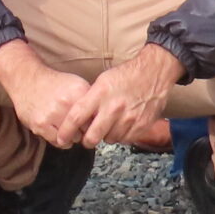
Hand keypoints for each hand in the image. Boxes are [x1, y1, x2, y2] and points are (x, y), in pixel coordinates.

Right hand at [0, 39, 92, 150]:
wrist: (26, 79)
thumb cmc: (54, 83)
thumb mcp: (76, 84)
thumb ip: (90, 99)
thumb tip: (104, 117)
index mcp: (78, 91)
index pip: (96, 117)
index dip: (95, 122)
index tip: (93, 123)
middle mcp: (66, 103)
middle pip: (86, 129)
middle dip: (84, 130)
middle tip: (80, 127)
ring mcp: (52, 115)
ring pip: (73, 138)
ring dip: (72, 136)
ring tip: (68, 128)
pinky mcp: (40, 125)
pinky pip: (58, 142)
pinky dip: (61, 140)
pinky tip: (59, 132)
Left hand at [65, 44, 180, 148]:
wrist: (154, 72)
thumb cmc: (126, 75)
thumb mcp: (102, 81)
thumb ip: (90, 100)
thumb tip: (78, 119)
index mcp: (100, 94)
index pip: (76, 117)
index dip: (66, 131)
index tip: (60, 139)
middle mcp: (113, 108)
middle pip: (92, 137)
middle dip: (86, 141)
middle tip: (86, 138)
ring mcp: (128, 118)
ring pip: (109, 140)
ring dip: (106, 135)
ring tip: (110, 123)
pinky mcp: (141, 125)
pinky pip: (125, 139)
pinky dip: (121, 135)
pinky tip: (122, 124)